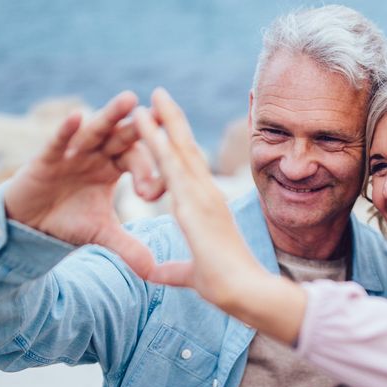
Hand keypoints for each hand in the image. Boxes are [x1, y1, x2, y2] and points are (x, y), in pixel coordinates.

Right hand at [3, 91, 163, 276]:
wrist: (29, 224)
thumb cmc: (68, 220)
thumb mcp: (101, 235)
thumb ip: (128, 247)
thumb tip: (155, 271)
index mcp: (114, 166)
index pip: (139, 160)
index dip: (149, 174)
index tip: (154, 195)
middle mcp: (96, 153)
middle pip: (123, 136)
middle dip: (140, 128)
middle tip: (160, 117)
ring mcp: (72, 151)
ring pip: (95, 130)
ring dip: (111, 115)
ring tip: (130, 98)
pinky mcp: (47, 157)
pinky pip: (58, 140)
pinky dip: (66, 130)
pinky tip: (76, 116)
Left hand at [133, 88, 306, 342]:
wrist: (243, 291)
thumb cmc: (224, 286)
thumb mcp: (191, 274)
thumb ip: (173, 270)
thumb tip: (154, 274)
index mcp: (208, 208)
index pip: (190, 169)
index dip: (178, 145)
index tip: (168, 125)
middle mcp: (207, 195)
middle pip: (187, 150)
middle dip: (173, 121)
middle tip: (159, 95)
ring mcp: (202, 196)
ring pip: (178, 150)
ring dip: (164, 122)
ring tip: (151, 96)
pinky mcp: (193, 202)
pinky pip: (169, 164)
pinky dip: (156, 140)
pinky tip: (143, 122)